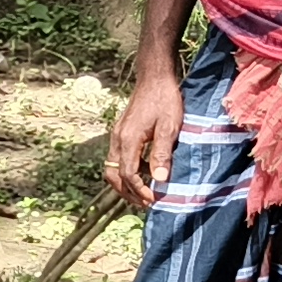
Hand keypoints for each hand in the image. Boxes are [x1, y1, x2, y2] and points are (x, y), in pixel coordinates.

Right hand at [107, 60, 185, 207]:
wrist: (154, 78)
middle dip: (127, 192)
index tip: (152, 200)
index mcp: (128, 139)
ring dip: (125, 183)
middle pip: (113, 174)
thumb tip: (159, 180)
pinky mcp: (121, 132)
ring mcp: (117, 135)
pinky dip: (128, 170)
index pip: (127, 173)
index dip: (139, 190)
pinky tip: (145, 171)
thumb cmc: (165, 100)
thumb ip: (162, 154)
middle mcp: (117, 139)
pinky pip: (118, 157)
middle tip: (145, 203)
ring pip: (112, 167)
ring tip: (143, 192)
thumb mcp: (169, 127)